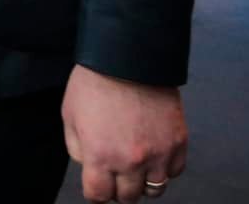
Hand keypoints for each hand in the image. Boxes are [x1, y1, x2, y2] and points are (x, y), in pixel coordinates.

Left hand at [63, 65, 186, 201]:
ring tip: (136, 165)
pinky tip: (154, 153)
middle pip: (128, 197)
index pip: (99, 195)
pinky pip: (175, 171)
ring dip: (143, 182)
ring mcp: (158, 154)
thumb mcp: (70, 116)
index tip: (97, 183)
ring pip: (154, 190)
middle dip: (119, 188)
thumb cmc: (94, 83)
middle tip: (116, 173)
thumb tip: (89, 166)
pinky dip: (165, 168)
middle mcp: (131, 161)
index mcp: (100, 156)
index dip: (96, 191)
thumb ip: (77, 148)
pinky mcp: (178, 143)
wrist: (127, 59)